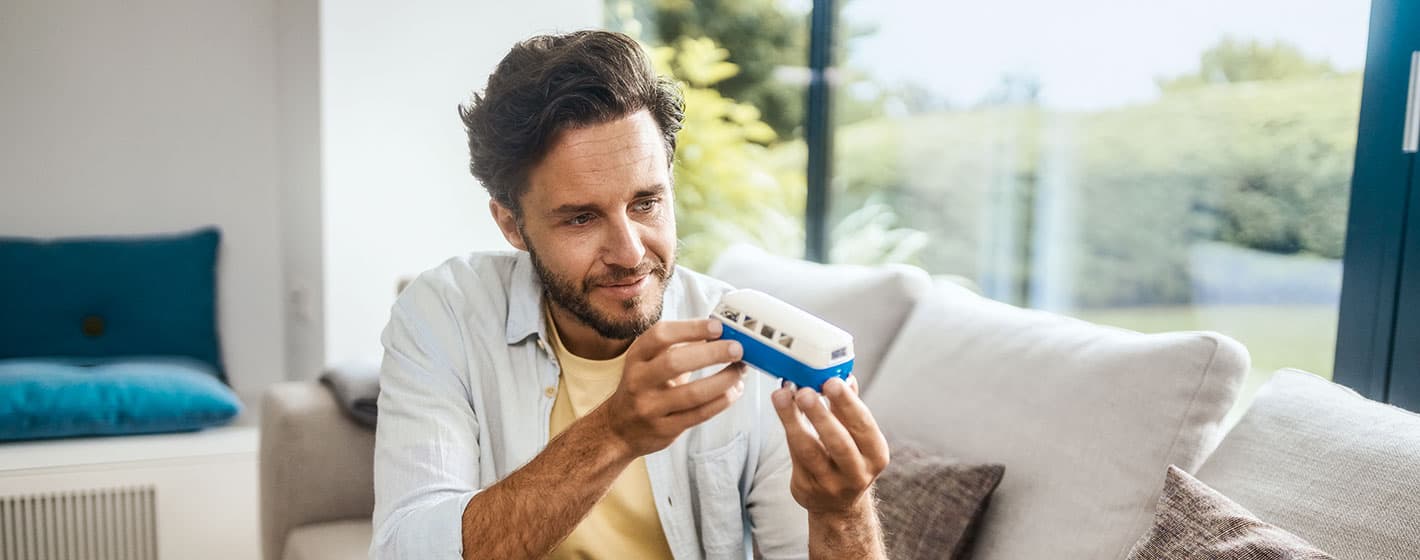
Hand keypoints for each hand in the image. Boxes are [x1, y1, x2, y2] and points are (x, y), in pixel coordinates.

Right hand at [597, 319, 747, 456]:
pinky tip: (734, 391)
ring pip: (692, 393)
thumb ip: (678, 348)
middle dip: (712, 354)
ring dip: (723, 380)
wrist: (620, 429)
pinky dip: (722, 401)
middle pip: (675, 362)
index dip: (691, 329)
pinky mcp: (664, 429)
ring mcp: (650, 407)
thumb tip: (721, 333)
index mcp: (637, 357)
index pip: (661, 335)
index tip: (717, 327)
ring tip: (740, 371)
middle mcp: (639, 381)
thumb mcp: (650, 362)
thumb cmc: (644, 387)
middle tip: (737, 349)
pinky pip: (699, 414)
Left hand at [772, 376, 889, 514]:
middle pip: (839, 443)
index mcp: (875, 454)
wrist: (838, 505)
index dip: (848, 403)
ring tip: (782, 395)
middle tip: (805, 391)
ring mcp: (831, 484)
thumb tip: (845, 376)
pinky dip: (787, 429)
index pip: (864, 426)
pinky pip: (794, 455)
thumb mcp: (857, 436)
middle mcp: (857, 472)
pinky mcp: (806, 488)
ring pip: (809, 451)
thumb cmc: (847, 459)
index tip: (832, 381)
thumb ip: (849, 409)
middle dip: (821, 415)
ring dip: (793, 421)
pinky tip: (781, 408)